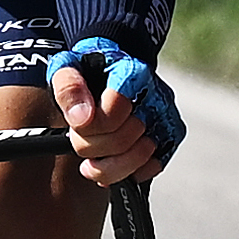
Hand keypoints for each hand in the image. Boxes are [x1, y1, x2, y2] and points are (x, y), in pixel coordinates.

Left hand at [52, 40, 181, 186]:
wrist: (111, 66)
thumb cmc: (88, 68)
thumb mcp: (67, 68)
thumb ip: (69, 89)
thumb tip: (81, 119)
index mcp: (131, 75)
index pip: (111, 116)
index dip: (89, 128)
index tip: (78, 123)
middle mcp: (155, 96)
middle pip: (121, 141)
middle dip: (91, 147)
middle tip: (81, 138)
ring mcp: (166, 117)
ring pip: (139, 160)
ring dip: (108, 166)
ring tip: (92, 159)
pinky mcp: (171, 136)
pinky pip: (152, 168)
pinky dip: (129, 172)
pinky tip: (112, 161)